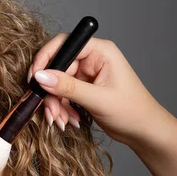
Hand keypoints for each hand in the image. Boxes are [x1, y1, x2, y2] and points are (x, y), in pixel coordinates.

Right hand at [28, 34, 165, 145]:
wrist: (142, 131)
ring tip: (61, 121)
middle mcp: (92, 59)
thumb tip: (41, 76)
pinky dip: (60, 108)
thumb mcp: (97, 99)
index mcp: (101, 52)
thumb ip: (68, 87)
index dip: (46, 59)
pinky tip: (68, 121)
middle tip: (50, 112)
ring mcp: (86, 74)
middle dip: (50, 93)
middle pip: (57, 68)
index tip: (34, 78)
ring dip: (54, 104)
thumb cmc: (131, 111)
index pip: (65, 45)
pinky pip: (61, 94)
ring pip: (56, 84)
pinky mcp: (82, 88)